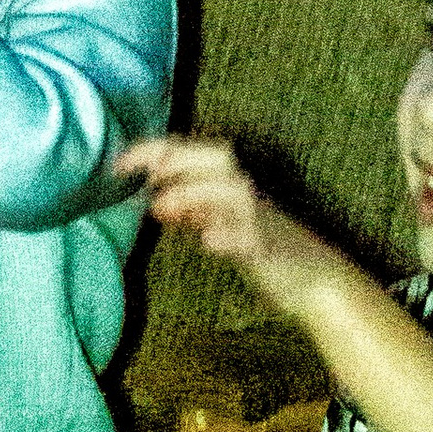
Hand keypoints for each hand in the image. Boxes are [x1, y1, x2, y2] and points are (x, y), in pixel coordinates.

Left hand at [120, 135, 347, 322]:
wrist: (314, 280)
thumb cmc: (263, 247)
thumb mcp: (220, 224)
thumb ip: (191, 210)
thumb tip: (154, 200)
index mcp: (232, 183)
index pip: (192, 153)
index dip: (154, 151)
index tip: (118, 165)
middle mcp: (248, 193)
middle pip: (215, 159)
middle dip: (175, 159)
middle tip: (139, 172)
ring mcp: (261, 219)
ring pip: (233, 192)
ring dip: (196, 195)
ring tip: (162, 207)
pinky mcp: (271, 248)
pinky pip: (252, 238)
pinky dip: (230, 237)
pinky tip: (210, 242)